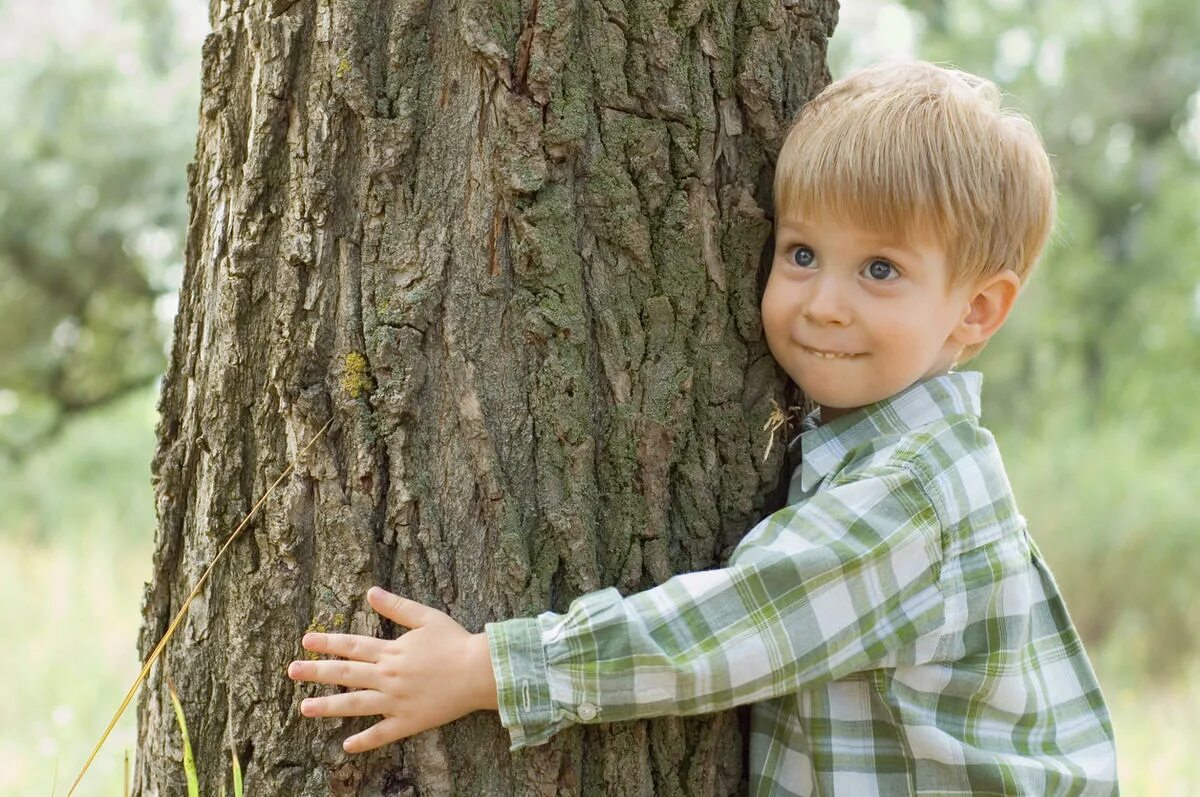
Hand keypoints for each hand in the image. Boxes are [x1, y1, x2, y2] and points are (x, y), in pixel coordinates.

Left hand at [287, 587, 497, 752]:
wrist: (479, 672)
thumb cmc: (455, 642)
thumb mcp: (426, 617)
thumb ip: (396, 607)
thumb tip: (370, 591)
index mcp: (391, 651)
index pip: (352, 646)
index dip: (328, 642)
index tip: (306, 641)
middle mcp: (388, 676)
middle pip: (346, 673)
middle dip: (317, 672)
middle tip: (292, 671)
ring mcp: (396, 701)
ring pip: (356, 704)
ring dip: (328, 707)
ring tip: (304, 708)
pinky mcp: (409, 721)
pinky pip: (382, 734)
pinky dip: (364, 741)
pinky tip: (346, 747)